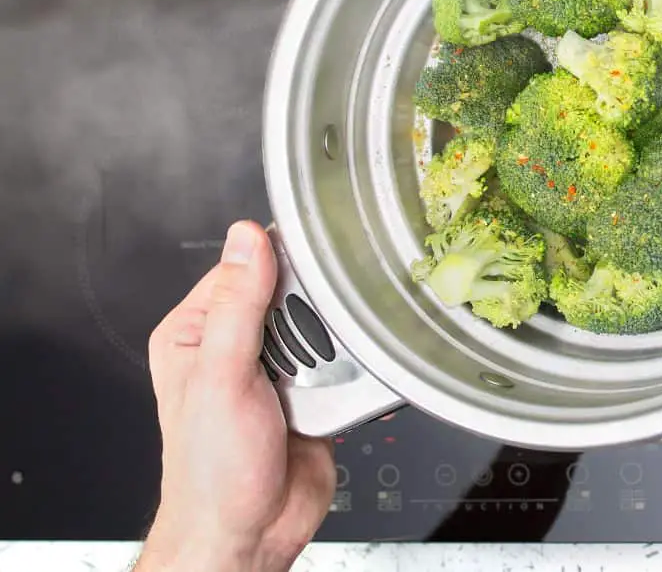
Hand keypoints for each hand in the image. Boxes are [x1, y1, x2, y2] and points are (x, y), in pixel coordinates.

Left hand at [136, 221, 335, 571]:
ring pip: (324, 328)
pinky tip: (342, 388)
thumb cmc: (212, 472)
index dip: (279, 263)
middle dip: (312, 318)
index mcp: (196, 331)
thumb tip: (247, 239)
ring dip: (333, 351)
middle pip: (293, 295)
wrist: (248, 535)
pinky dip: (351, 374)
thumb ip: (238, 305)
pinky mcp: (312, 393)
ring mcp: (275, 370)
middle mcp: (234, 346)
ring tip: (321, 377)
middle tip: (309, 346)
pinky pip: (344, 364)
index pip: (244, 268)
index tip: (312, 262)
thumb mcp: (221, 376)